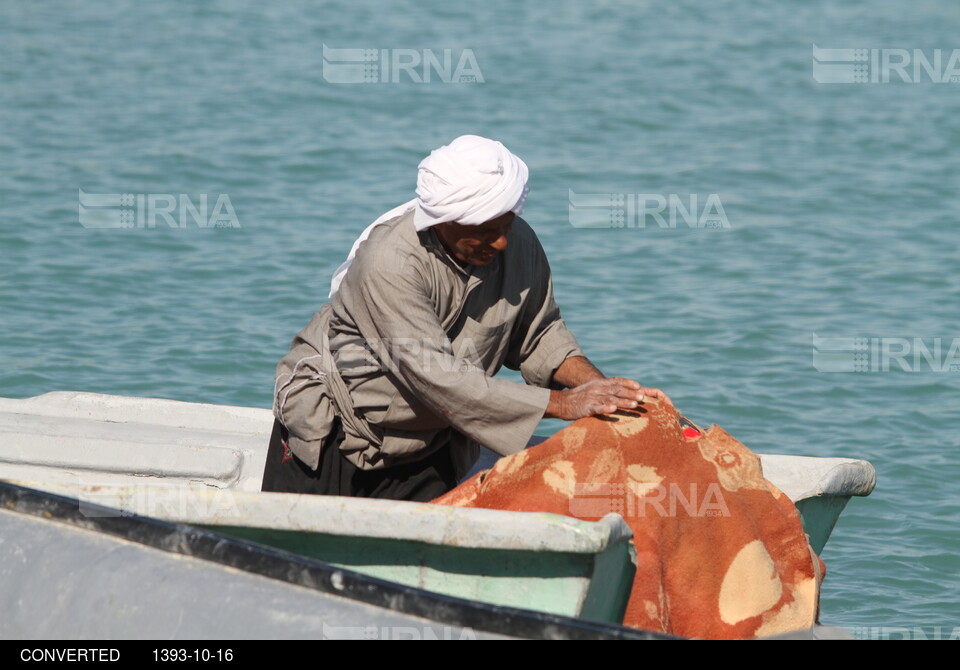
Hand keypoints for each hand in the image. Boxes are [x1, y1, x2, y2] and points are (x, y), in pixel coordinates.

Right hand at [545, 377, 672, 419]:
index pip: (616, 381)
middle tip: (642, 397)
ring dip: (624, 402)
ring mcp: (592, 398)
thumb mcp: (591, 390)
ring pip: (610, 399)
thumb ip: (603, 390)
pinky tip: (613, 410)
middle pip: (617, 390)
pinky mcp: (586, 407)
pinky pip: (598, 407)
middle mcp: (597, 389)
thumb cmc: (578, 399)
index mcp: (598, 384)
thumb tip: (617, 393)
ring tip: (635, 405)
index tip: (639, 386)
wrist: (560, 403)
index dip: (628, 383)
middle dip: (631, 393)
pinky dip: (606, 408)